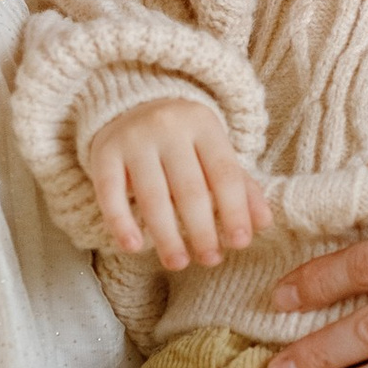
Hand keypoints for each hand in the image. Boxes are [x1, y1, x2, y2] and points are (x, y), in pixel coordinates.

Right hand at [87, 96, 271, 271]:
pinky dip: (121, 222)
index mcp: (203, 125)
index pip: (224, 173)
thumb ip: (241, 186)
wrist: (131, 105)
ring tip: (178, 262)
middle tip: (211, 260)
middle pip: (189, 188)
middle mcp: (168, 127)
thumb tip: (263, 223)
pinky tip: (133, 247)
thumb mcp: (214, 152)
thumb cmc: (183, 141)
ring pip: (152, 196)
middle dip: (202, 230)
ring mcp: (134, 138)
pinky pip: (110, 193)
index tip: (240, 243)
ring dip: (166, 235)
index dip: (234, 211)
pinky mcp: (104, 151)